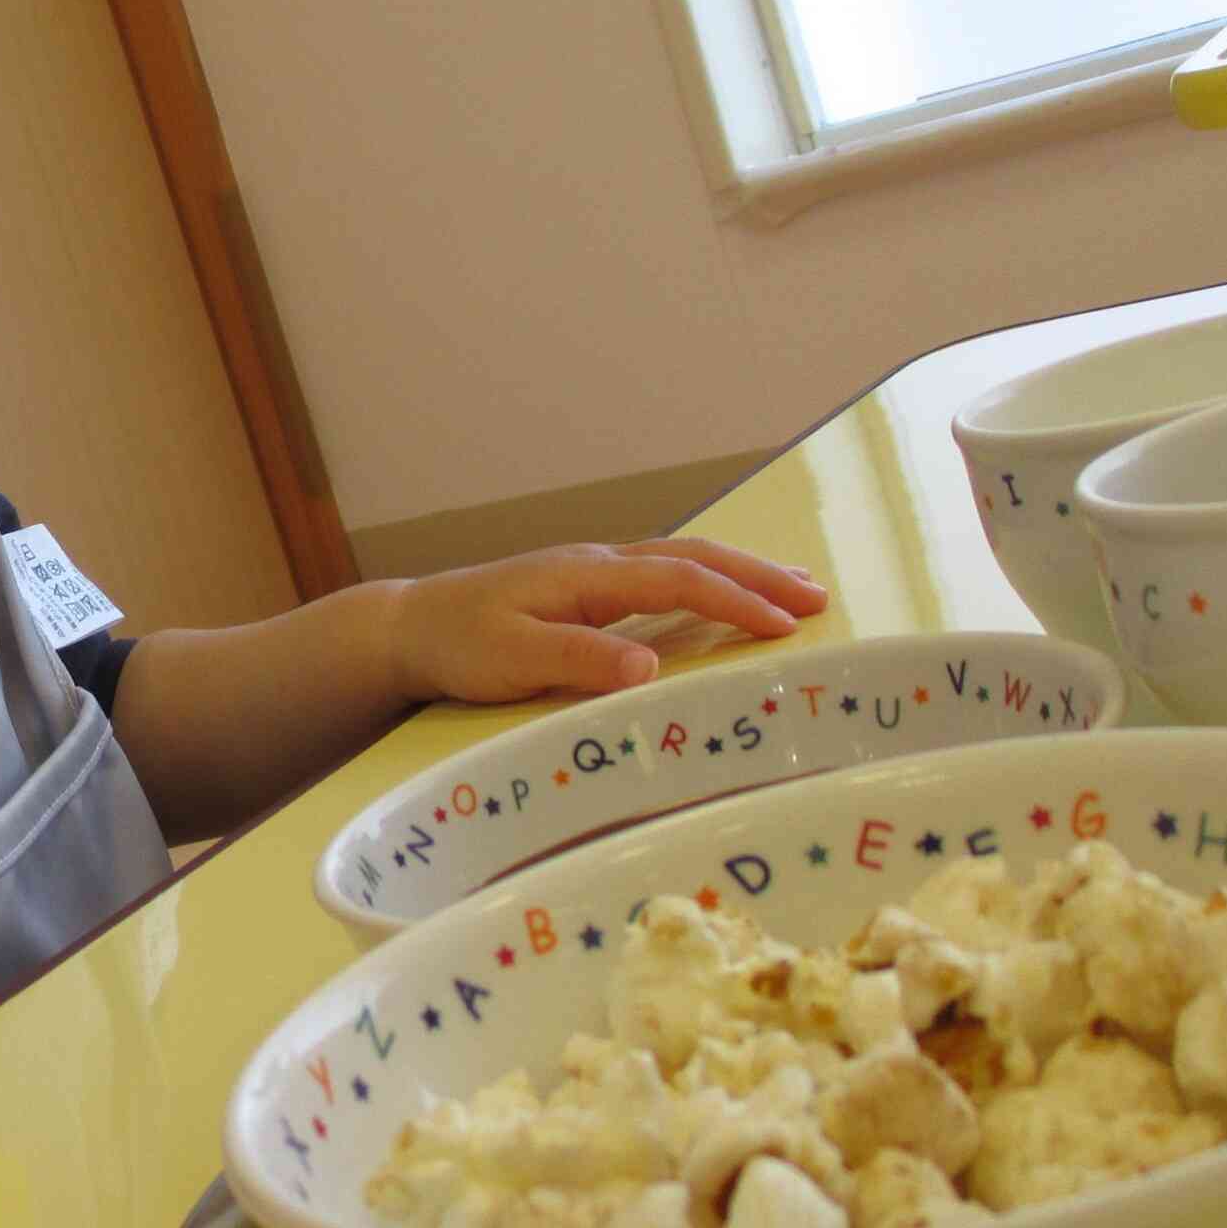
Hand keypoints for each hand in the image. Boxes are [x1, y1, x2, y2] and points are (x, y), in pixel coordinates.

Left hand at [384, 539, 825, 705]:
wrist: (408, 627)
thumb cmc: (457, 644)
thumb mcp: (511, 659)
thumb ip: (579, 662)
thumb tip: (651, 669)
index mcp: (587, 576)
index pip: (678, 580)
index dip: (735, 600)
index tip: (785, 625)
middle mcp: (598, 565)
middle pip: (693, 558)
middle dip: (758, 576)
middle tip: (818, 598)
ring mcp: (592, 573)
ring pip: (682, 561)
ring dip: (740, 572)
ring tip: (795, 588)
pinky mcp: (584, 590)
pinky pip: (664, 575)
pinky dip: (707, 580)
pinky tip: (723, 594)